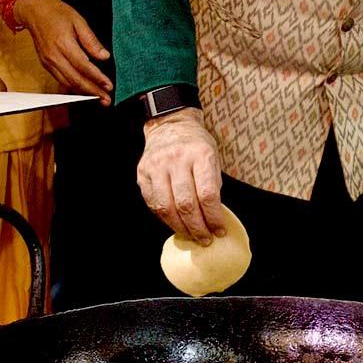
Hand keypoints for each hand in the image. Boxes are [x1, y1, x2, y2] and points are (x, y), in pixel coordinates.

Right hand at [14, 0, 112, 104]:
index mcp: (64, 43)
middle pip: (75, 79)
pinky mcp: (45, 64)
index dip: (97, 78)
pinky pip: (60, 80)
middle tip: (106, 100)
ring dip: (83, 93)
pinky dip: (73, 87)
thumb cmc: (56, 13)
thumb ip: (91, 41)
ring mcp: (48, 62)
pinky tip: (83, 89)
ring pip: (67, 83)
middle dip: (92, 92)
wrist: (34, 12)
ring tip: (98, 98)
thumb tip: (104, 56)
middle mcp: (54, 56)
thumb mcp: (79, 21)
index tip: (109, 85)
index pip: (84, 66)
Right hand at [138, 107, 224, 242]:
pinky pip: (153, 203)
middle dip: (198, 228)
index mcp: (200, 154)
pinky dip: (165, 218)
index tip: (219, 229)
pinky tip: (175, 223)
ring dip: (180, 227)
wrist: (170, 124)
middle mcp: (177, 159)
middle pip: (186, 204)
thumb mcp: (213, 157)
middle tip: (206, 238)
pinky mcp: (143, 173)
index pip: (207, 194)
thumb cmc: (196, 144)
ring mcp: (157, 166)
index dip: (214, 217)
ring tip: (191, 235)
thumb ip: (213, 185)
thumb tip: (214, 218)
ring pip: (167, 207)